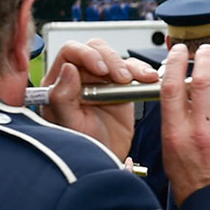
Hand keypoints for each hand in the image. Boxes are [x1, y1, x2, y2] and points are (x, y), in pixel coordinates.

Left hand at [41, 38, 155, 159]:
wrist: (105, 160)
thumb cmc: (82, 145)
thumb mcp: (68, 124)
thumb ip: (62, 97)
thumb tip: (68, 69)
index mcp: (61, 82)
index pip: (71, 52)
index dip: (87, 55)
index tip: (101, 70)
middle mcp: (81, 77)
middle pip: (95, 49)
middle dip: (111, 59)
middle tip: (121, 78)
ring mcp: (103, 82)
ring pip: (116, 57)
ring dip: (129, 65)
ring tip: (135, 80)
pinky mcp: (122, 88)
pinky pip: (133, 71)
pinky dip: (143, 72)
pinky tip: (148, 78)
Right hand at [159, 43, 209, 204]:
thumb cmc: (198, 189)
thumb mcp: (172, 157)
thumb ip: (176, 128)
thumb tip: (179, 101)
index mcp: (177, 134)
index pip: (171, 87)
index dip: (175, 62)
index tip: (180, 51)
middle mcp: (202, 130)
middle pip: (201, 80)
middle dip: (205, 58)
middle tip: (209, 50)